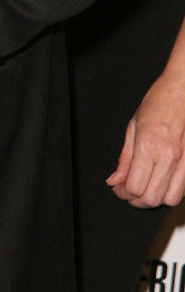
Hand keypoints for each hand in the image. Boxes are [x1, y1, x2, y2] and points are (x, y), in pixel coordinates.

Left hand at [107, 71, 184, 207]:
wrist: (183, 91)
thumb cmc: (158, 102)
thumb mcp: (133, 126)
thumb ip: (124, 157)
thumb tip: (114, 179)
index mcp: (148, 146)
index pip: (134, 186)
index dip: (122, 192)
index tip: (117, 188)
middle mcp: (168, 156)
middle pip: (151, 198)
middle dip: (135, 200)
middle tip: (127, 191)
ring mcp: (184, 162)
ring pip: (169, 199)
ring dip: (154, 199)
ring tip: (144, 189)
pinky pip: (182, 191)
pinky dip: (169, 193)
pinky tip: (160, 183)